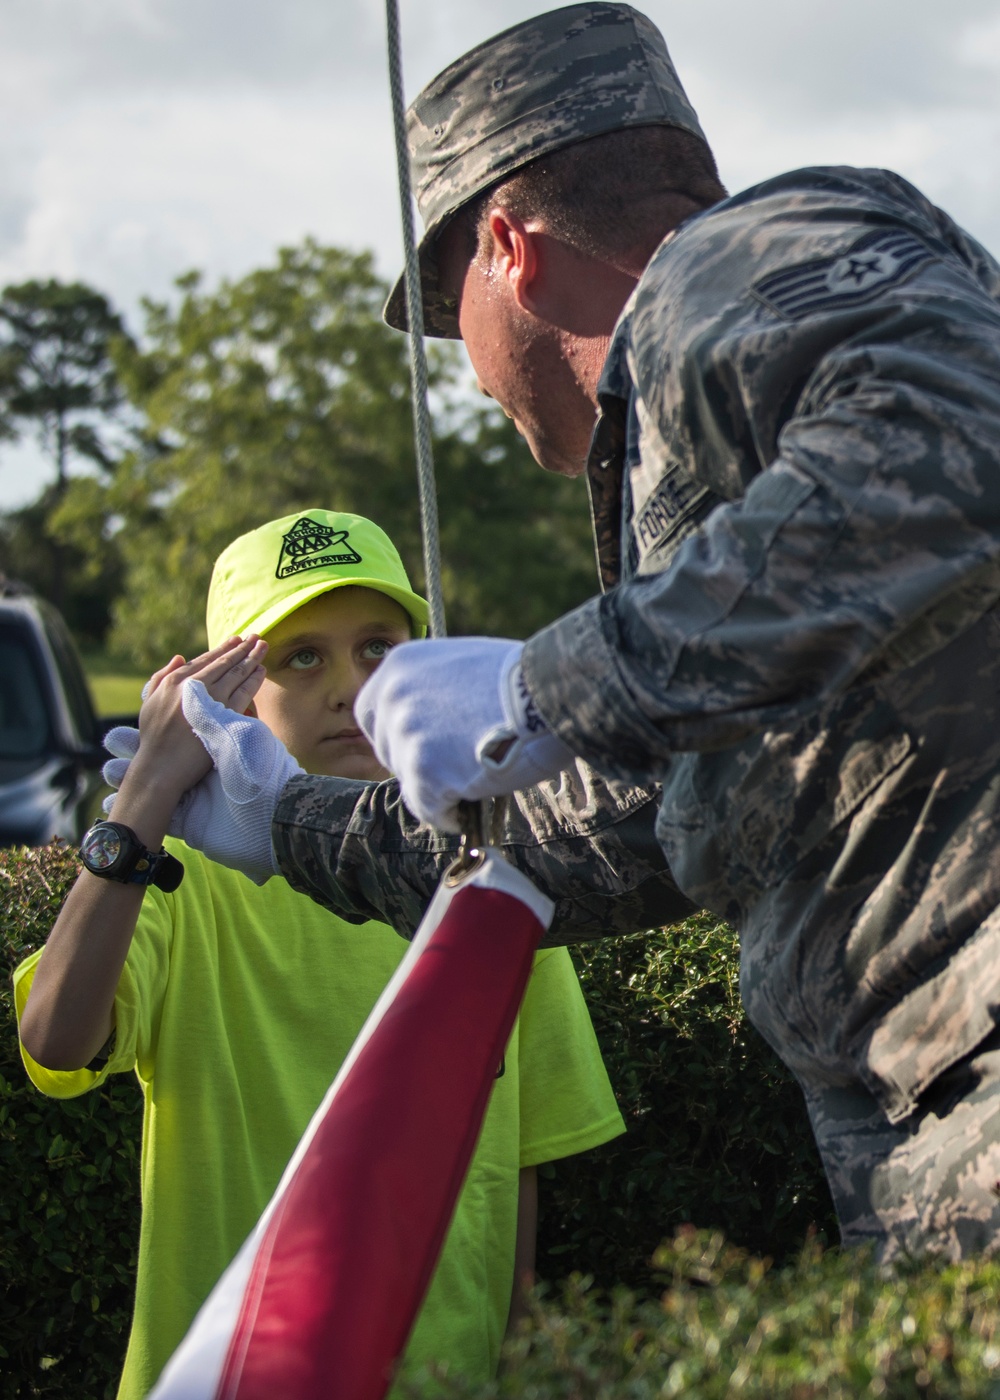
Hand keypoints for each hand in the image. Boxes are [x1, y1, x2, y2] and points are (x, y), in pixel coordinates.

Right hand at [104, 637, 268, 807]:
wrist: (161, 767)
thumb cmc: (153, 737)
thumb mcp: (149, 702)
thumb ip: (161, 677)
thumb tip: (179, 656)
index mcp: (174, 680)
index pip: (205, 660)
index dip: (223, 648)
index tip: (236, 640)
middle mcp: (193, 686)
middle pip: (224, 663)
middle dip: (242, 648)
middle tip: (257, 637)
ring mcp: (210, 700)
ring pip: (236, 674)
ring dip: (252, 659)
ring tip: (263, 647)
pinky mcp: (223, 716)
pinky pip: (244, 693)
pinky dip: (253, 680)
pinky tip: (261, 671)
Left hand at [355, 637, 572, 830]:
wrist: (548, 693)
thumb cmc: (523, 678)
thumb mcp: (463, 664)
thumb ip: (436, 687)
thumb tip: (435, 718)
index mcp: (400, 665)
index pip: (369, 713)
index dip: (393, 736)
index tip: (417, 749)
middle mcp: (393, 697)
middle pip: (388, 751)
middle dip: (417, 764)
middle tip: (454, 768)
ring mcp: (407, 736)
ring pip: (410, 782)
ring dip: (438, 788)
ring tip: (476, 782)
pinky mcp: (425, 773)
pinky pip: (428, 809)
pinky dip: (449, 814)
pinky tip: (471, 806)